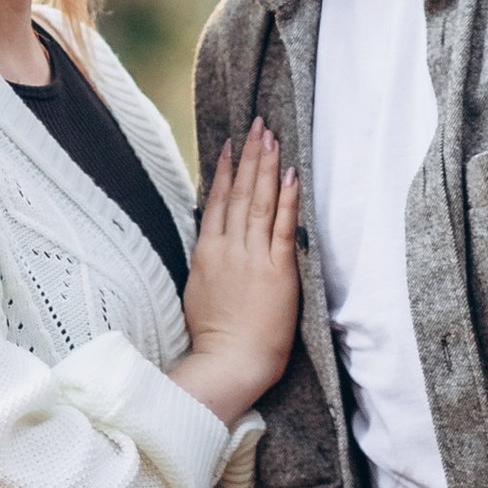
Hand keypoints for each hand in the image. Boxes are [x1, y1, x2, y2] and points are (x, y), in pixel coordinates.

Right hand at [176, 122, 300, 423]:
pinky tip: (291, 175)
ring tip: (272, 137)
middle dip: (250, 156)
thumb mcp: (197, 292)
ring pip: (259, 201)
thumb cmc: (214, 337)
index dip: (223, 171)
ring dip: (266, 166)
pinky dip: (286, 199)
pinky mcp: (278, 270)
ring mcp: (253, 257)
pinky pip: (283, 226)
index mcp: (206, 253)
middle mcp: (228, 248)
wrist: (231, 362)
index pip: (215, 202)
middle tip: (258, 125)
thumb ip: (206, 264)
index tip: (230, 146)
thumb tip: (210, 246)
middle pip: (238, 192)